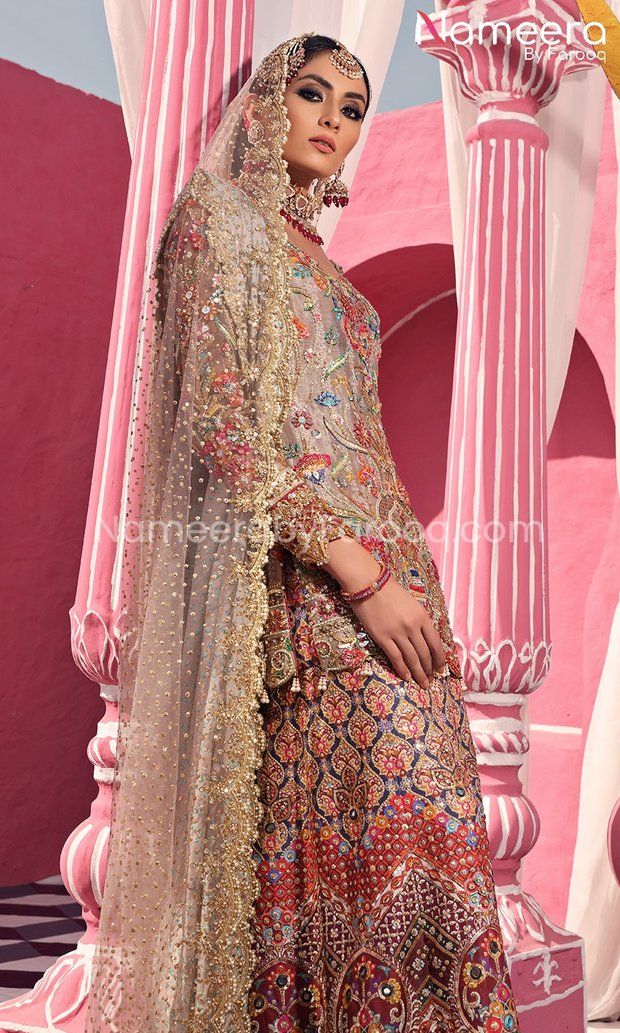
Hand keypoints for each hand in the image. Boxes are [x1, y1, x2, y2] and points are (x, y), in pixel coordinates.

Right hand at [322, 537, 445, 687]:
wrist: (367, 583)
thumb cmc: (389, 590)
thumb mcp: (411, 603)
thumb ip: (419, 620)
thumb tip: (424, 640)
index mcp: (422, 616)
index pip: (435, 643)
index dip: (439, 658)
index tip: (440, 669)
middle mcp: (412, 626)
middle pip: (424, 653)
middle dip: (429, 669)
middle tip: (430, 680)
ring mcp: (397, 633)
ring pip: (412, 658)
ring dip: (418, 673)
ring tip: (421, 683)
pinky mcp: (382, 637)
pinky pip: (395, 657)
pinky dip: (402, 669)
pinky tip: (406, 677)